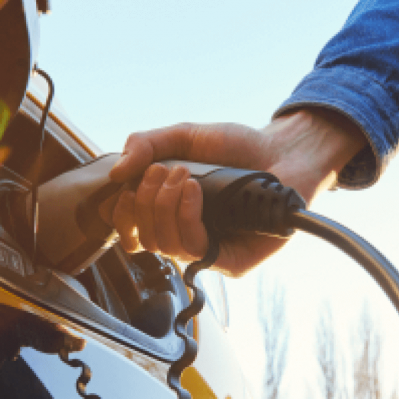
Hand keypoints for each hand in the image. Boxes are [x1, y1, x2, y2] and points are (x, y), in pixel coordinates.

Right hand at [102, 108, 366, 275]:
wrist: (282, 150)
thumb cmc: (237, 147)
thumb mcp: (183, 137)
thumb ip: (146, 145)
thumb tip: (116, 174)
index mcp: (170, 215)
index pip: (132, 233)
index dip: (122, 216)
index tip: (127, 188)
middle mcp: (187, 236)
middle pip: (144, 240)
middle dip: (146, 201)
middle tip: (165, 171)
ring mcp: (210, 250)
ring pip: (165, 247)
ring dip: (164, 207)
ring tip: (183, 176)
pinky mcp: (232, 261)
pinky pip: (195, 251)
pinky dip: (186, 217)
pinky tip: (194, 191)